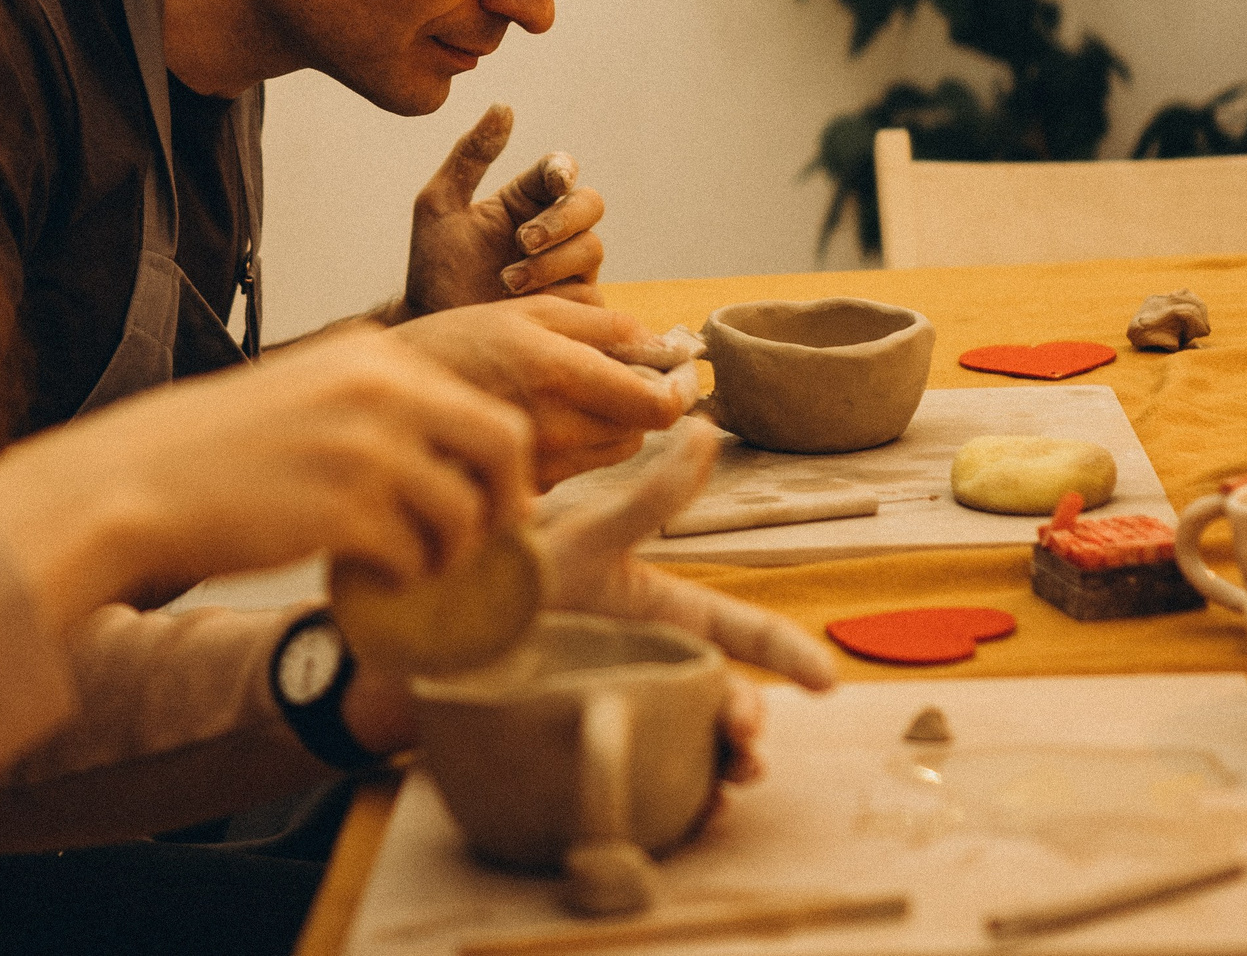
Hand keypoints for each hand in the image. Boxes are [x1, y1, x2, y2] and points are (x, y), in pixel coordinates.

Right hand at [0, 330, 534, 624]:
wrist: (136, 481)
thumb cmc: (220, 446)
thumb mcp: (310, 391)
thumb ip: (381, 406)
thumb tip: (459, 452)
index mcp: (375, 357)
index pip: (487, 406)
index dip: (504, 465)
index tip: (496, 502)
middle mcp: (381, 391)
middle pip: (503, 447)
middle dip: (502, 505)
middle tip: (479, 543)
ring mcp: (364, 449)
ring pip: (463, 513)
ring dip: (448, 552)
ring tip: (411, 564)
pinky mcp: (341, 511)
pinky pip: (412, 556)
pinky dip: (401, 577)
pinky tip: (368, 576)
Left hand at [342, 426, 818, 767]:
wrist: (417, 629)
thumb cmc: (500, 571)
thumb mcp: (580, 538)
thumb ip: (648, 497)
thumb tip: (707, 431)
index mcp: (650, 608)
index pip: (733, 628)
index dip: (784, 653)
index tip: (829, 682)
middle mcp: (640, 658)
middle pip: (719, 698)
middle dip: (749, 724)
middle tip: (749, 742)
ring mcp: (613, 703)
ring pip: (690, 743)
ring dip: (723, 766)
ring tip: (730, 780)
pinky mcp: (580, 745)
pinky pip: (640, 780)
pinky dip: (677, 804)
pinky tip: (690, 816)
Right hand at [391, 300, 697, 485]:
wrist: (379, 401)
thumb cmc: (453, 342)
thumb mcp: (526, 311)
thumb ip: (602, 325)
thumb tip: (665, 343)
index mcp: (556, 372)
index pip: (656, 405)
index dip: (681, 389)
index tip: (681, 372)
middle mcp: (551, 427)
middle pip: (639, 432)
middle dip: (643, 402)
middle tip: (623, 373)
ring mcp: (535, 466)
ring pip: (612, 454)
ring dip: (612, 425)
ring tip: (576, 395)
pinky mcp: (521, 492)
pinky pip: (577, 471)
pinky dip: (578, 446)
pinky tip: (546, 419)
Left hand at [398, 104, 605, 316]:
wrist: (432, 326)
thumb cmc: (434, 267)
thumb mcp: (440, 205)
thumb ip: (470, 156)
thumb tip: (504, 107)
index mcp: (524, 200)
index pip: (559, 171)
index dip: (563, 170)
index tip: (553, 180)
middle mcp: (553, 231)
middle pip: (591, 204)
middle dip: (562, 219)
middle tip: (524, 239)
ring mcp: (567, 270)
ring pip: (592, 248)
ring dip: (552, 262)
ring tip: (507, 280)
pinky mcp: (574, 308)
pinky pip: (591, 294)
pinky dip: (560, 294)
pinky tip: (522, 304)